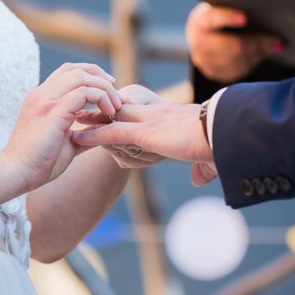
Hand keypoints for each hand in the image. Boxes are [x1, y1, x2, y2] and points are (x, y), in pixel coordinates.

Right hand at [1, 63, 120, 189]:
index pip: (67, 72)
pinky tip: (108, 114)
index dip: (91, 75)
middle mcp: (41, 94)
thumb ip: (83, 132)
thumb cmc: (38, 163)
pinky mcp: (53, 111)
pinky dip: (101, 98)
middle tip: (116, 94)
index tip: (108, 89)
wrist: (15, 173)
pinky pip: (84, 93)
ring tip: (115, 106)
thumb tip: (104, 130)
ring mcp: (45, 100)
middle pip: (75, 69)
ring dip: (104, 88)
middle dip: (100, 77)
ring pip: (81, 76)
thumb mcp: (66, 142)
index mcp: (41, 98)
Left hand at [73, 100, 216, 185]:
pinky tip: (76, 137)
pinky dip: (93, 135)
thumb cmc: (224, 144)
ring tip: (65, 127)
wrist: (228, 133)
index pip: (136, 118)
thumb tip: (200, 180)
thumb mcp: (209, 159)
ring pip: (111, 121)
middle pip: (117, 113)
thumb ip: (202, 169)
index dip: (117, 121)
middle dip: (95, 115)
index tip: (102, 123)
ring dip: (88, 125)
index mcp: (168, 120)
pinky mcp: (146, 132)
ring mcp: (149, 122)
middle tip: (74, 117)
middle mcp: (155, 116)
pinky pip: (112, 132)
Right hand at [185, 2, 283, 82]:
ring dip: (258, 55)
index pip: (214, 18)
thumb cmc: (222, 15)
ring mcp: (203, 60)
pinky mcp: (211, 72)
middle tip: (279, 42)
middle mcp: (198, 42)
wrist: (204, 34)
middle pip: (230, 46)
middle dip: (257, 44)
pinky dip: (252, 64)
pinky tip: (263, 56)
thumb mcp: (225, 8)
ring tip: (275, 48)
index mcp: (201, 20)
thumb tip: (271, 17)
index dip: (228, 18)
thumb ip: (240, 10)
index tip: (245, 18)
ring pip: (235, 62)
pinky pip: (236, 72)